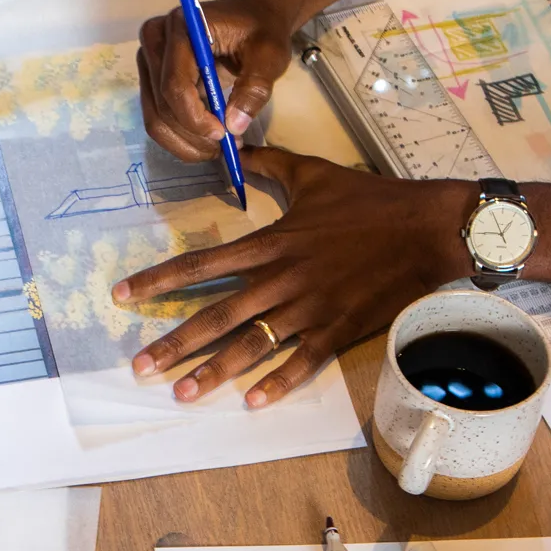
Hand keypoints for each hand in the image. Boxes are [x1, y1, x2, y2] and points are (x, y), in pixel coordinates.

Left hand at [114, 150, 468, 405]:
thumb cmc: (371, 201)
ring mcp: (310, 306)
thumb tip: (236, 148)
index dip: (159, 281)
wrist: (428, 228)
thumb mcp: (314, 173)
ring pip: (253, 344)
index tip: (123, 295)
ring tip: (184, 394)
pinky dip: (279, 382)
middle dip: (175, 343)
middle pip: (217, 315)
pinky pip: (304, 360)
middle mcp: (283, 278)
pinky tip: (252, 401)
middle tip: (140, 367)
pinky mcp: (339, 327)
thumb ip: (269, 164)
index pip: (202, 264)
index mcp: (272, 242)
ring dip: (216, 371)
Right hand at [138, 0, 299, 160]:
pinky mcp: (153, 78)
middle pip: (161, 104)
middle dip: (192, 135)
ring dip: (185, 142)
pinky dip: (181, 136)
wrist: (251, 16)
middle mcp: (155, 41)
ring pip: (155, 117)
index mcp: (181, 27)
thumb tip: (234, 126)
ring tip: (218, 148)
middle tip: (226, 148)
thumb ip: (254, 87)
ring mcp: (150, 60)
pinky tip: (208, 140)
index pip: (174, 84)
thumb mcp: (269, 55)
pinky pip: (158, 116)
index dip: (195, 117)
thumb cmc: (261, 29)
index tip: (224, 135)